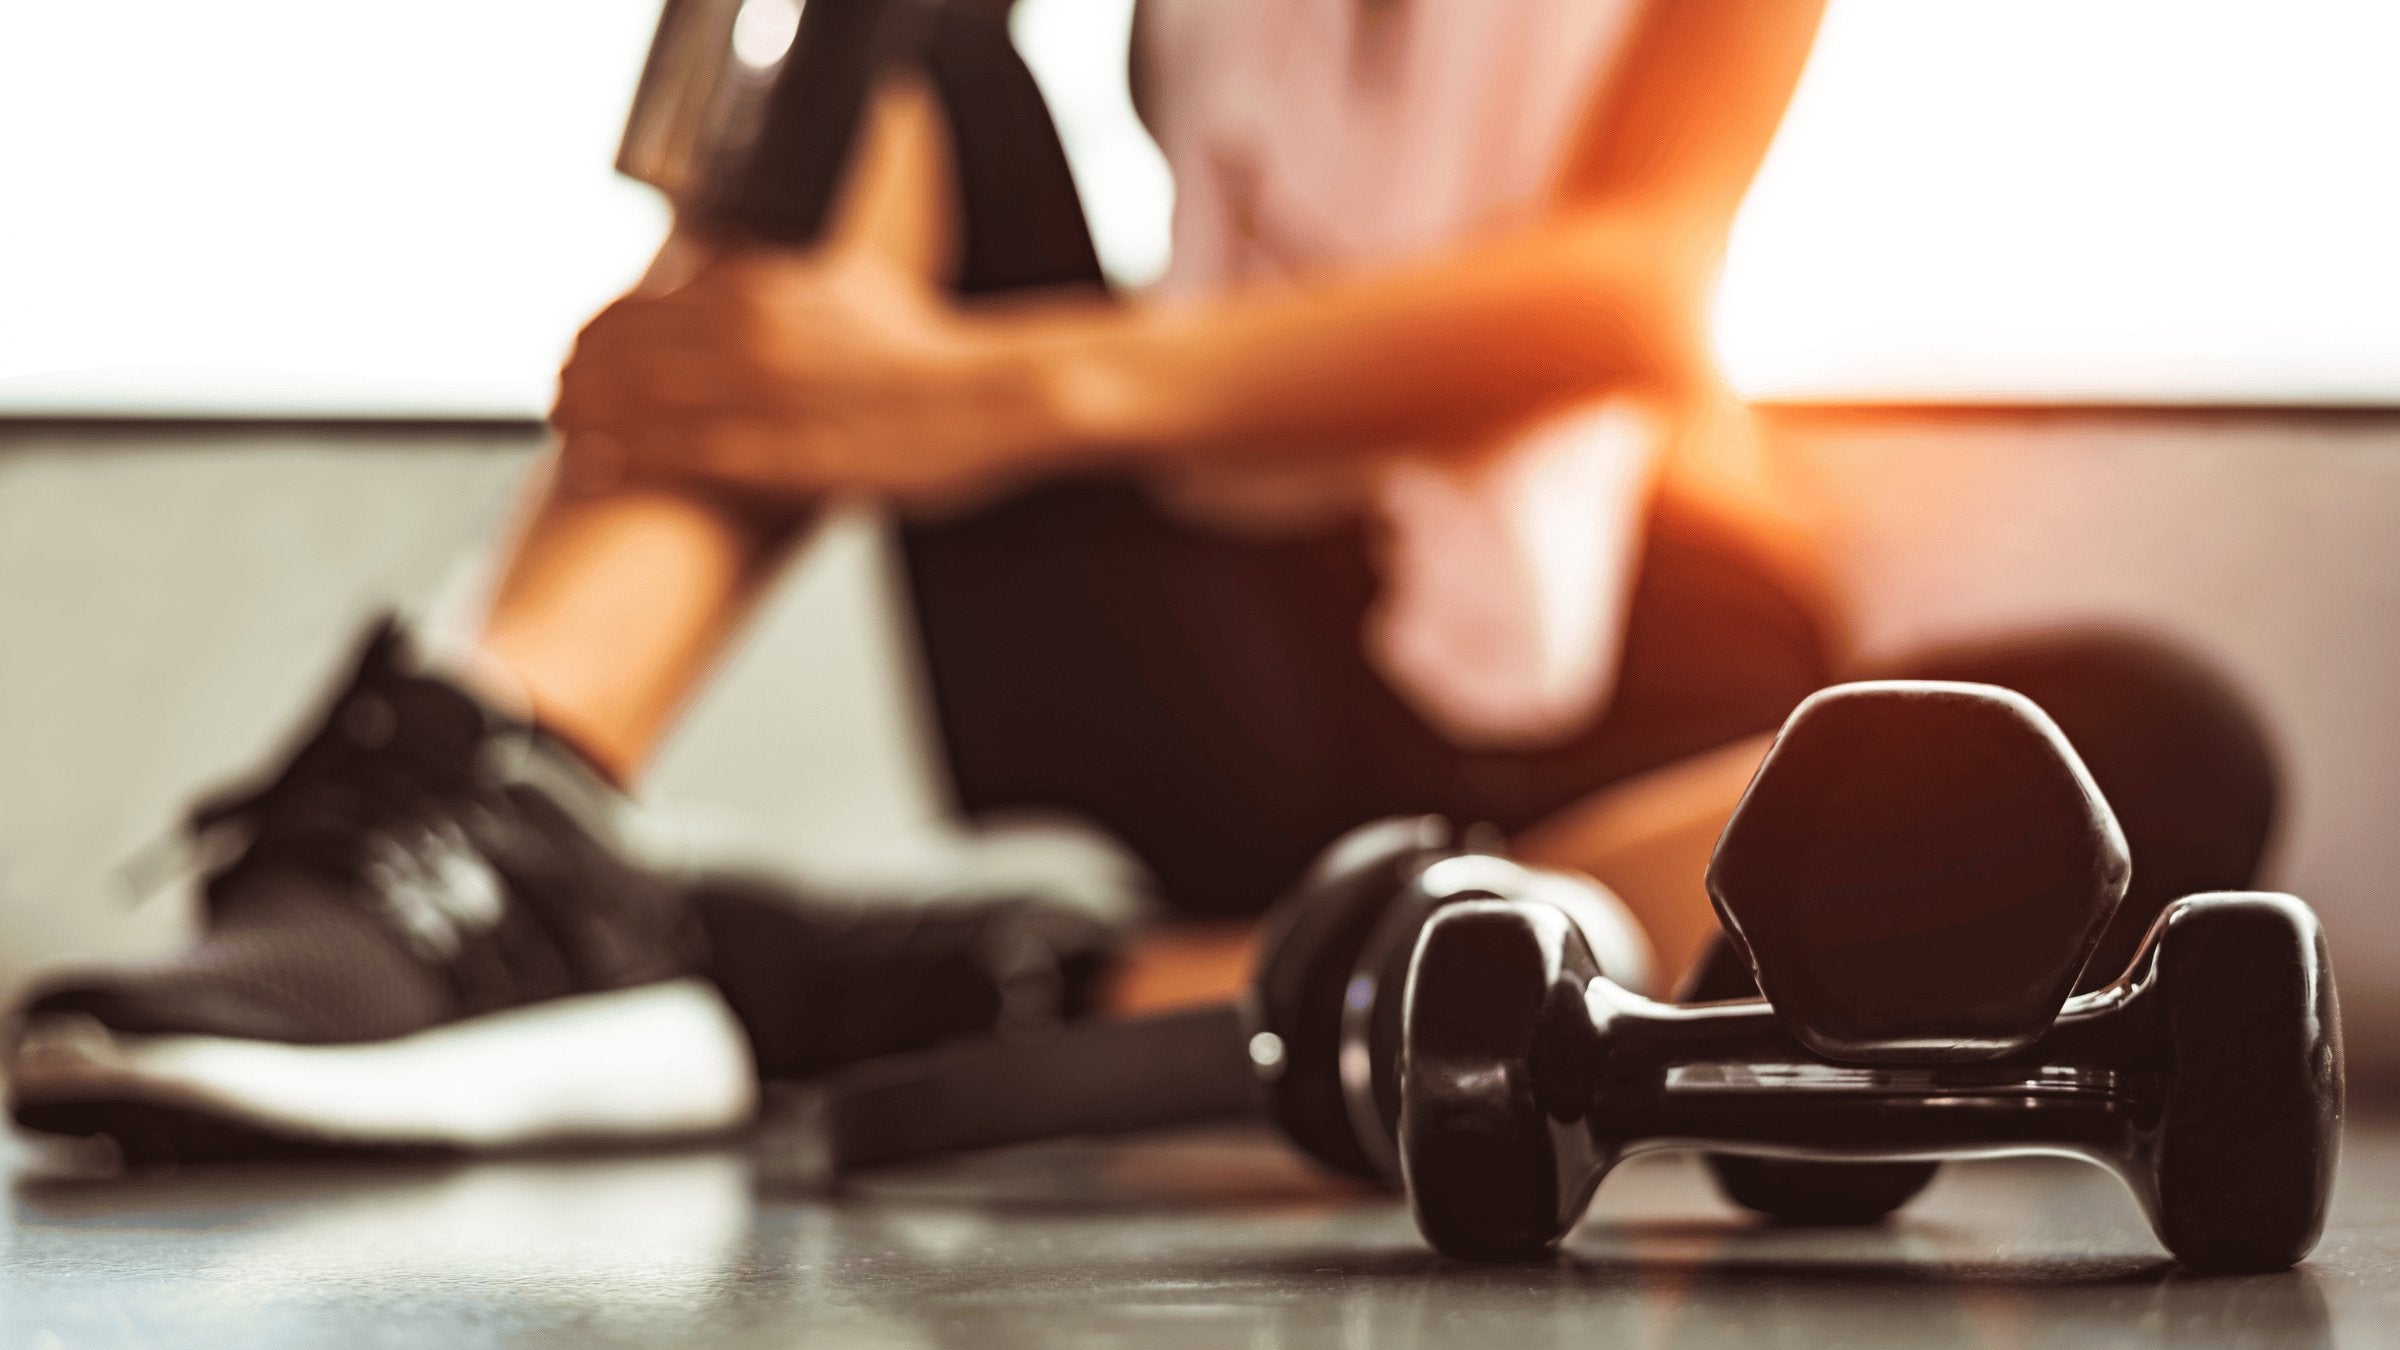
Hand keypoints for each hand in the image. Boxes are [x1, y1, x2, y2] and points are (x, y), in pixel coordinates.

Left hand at [549, 246, 1056, 502]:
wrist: (999, 394)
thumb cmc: (938, 352)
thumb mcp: (854, 284)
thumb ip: (790, 283)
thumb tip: (749, 278)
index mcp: (769, 288)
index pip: (651, 302)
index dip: (602, 329)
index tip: (579, 346)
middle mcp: (753, 333)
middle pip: (632, 349)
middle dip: (582, 372)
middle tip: (556, 393)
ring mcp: (765, 396)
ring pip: (644, 400)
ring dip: (590, 414)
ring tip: (562, 429)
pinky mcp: (785, 454)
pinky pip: (684, 456)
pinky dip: (631, 459)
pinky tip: (596, 468)